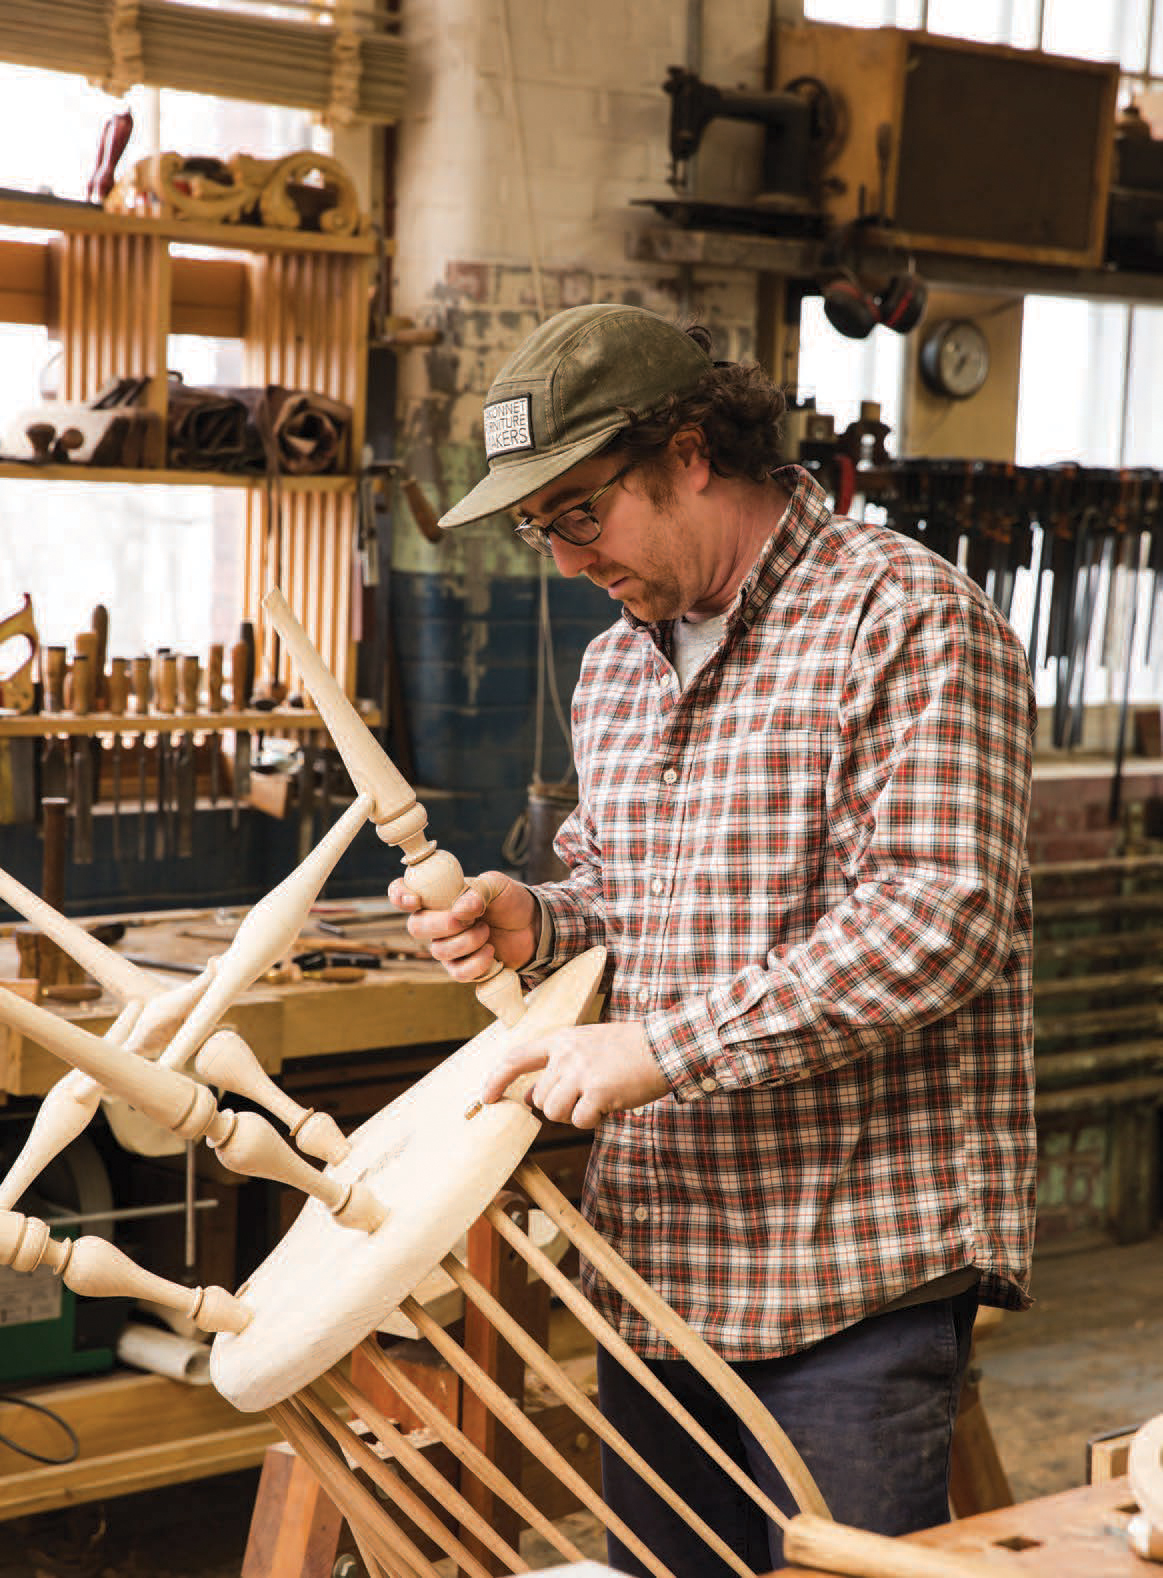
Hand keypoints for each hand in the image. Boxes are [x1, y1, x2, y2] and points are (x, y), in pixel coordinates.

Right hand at [386, 868, 538, 981]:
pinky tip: (491, 951)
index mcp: (438, 895)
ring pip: (439, 951)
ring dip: (466, 941)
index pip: (402, 892)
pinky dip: (476, 963)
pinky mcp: (462, 968)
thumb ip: (479, 891)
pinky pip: (457, 972)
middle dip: (441, 924)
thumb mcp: (497, 885)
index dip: (400, 896)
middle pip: (415, 927)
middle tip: (468, 920)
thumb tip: (461, 909)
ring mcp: (447, 946)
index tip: (415, 901)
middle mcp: (436, 921)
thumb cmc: (509, 900)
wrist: (533, 927)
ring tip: (487, 931)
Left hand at [479, 1022, 668, 1129]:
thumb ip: (560, 1065)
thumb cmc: (629, 1048)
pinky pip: (580, 1121)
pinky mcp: (598, 1091)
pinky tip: (610, 1105)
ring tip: (598, 1099)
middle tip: (585, 1096)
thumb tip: (533, 1097)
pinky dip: (593, 1121)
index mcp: (562, 1039)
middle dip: (558, 1106)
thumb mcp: (588, 1044)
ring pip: (555, 1112)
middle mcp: (566, 1055)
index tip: (486, 1097)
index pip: (516, 1058)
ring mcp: (581, 1073)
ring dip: (575, 1114)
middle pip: (540, 1098)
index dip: (496, 1080)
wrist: (665, 1046)